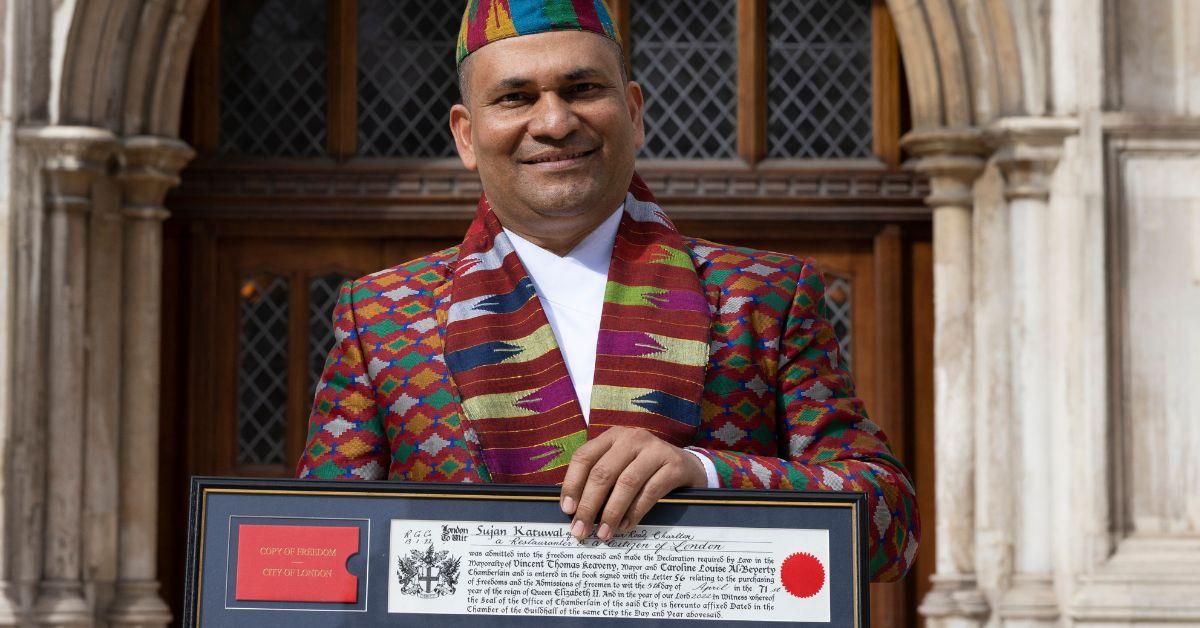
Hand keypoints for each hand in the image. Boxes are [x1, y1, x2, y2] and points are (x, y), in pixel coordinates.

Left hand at [559, 426, 706, 541]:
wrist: (687, 466)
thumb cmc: (644, 470)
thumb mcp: (620, 466)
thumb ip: (600, 480)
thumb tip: (573, 510)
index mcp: (613, 436)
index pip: (584, 457)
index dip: (572, 484)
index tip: (567, 510)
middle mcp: (632, 438)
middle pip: (603, 472)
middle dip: (589, 505)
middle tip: (580, 530)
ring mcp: (655, 449)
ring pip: (626, 483)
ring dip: (611, 512)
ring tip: (603, 533)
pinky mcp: (674, 465)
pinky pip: (650, 492)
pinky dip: (634, 512)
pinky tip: (625, 527)